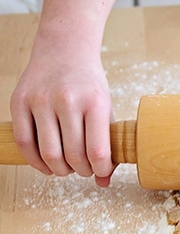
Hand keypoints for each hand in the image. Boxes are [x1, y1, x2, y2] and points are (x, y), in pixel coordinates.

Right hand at [10, 37, 114, 186]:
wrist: (65, 51)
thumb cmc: (89, 85)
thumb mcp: (105, 110)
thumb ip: (107, 145)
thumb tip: (104, 182)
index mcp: (95, 103)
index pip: (97, 151)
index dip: (99, 170)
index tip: (100, 171)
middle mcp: (68, 100)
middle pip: (72, 156)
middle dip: (80, 171)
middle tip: (83, 170)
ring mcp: (41, 100)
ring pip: (48, 153)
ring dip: (59, 170)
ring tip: (66, 167)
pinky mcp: (19, 102)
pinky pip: (24, 142)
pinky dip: (35, 161)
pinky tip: (45, 164)